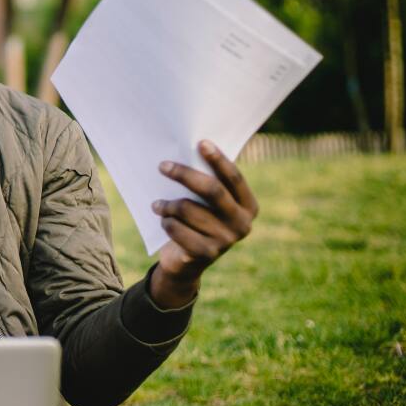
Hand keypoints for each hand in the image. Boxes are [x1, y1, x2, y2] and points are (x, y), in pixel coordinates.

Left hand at [149, 140, 258, 307]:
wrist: (186, 262)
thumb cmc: (197, 221)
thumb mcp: (207, 203)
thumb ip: (208, 182)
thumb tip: (191, 148)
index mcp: (248, 206)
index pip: (234, 178)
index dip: (218, 159)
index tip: (201, 143)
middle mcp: (243, 224)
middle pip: (212, 191)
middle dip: (184, 175)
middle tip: (162, 166)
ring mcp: (226, 241)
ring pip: (188, 209)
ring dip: (167, 204)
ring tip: (157, 204)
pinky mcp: (206, 254)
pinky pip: (177, 228)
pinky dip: (166, 222)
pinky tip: (164, 221)